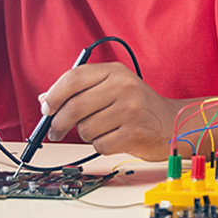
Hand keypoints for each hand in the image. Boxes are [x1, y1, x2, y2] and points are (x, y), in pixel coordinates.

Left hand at [42, 61, 176, 160]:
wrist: (172, 122)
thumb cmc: (139, 106)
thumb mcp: (112, 88)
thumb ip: (80, 90)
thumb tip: (45, 98)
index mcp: (115, 72)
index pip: (73, 78)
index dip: (54, 95)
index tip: (46, 108)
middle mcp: (124, 87)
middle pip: (75, 107)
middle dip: (59, 123)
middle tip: (55, 130)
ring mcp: (131, 110)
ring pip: (85, 129)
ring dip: (86, 135)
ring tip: (102, 130)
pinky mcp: (134, 133)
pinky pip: (99, 145)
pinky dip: (101, 145)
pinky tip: (114, 138)